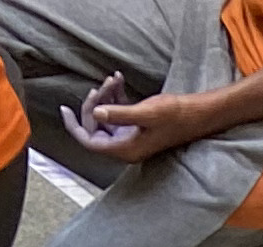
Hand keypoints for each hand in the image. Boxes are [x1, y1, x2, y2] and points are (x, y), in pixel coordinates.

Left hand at [69, 76, 208, 160]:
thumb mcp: (147, 112)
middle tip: (102, 85)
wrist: (199, 115)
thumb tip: (97, 112)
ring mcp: (132, 138)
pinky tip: (119, 80)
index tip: (63, 109)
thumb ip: (119, 114)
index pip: (89, 141)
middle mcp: (126, 147)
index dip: (74, 126)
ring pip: (106, 119)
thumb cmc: (176, 115)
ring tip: (113, 80)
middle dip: (94, 104)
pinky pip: (118, 114)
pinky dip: (116, 98)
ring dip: (106, 98)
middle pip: (95, 128)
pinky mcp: (139, 129)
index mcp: (125, 149)